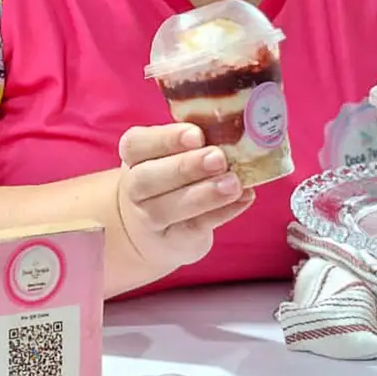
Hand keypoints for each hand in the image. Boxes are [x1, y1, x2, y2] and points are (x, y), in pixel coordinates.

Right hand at [115, 124, 254, 275]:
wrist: (147, 230)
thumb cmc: (167, 178)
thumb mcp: (169, 155)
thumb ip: (194, 144)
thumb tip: (236, 135)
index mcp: (134, 156)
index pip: (137, 144)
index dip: (166, 139)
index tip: (197, 134)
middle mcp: (134, 187)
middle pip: (148, 178)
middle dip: (186, 167)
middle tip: (219, 158)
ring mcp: (149, 218)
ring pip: (168, 208)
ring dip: (204, 194)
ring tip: (234, 183)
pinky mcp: (172, 241)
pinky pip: (194, 228)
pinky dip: (221, 212)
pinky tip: (243, 198)